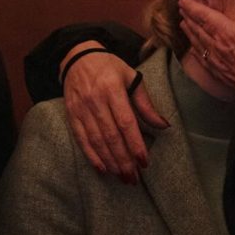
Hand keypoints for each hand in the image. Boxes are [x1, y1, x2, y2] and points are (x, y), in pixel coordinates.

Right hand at [59, 41, 169, 183]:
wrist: (78, 56)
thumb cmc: (110, 67)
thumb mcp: (132, 77)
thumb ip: (146, 103)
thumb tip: (164, 125)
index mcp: (112, 89)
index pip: (125, 122)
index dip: (134, 144)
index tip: (144, 162)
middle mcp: (95, 100)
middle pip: (111, 136)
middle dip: (123, 159)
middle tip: (134, 178)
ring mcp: (81, 108)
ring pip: (96, 141)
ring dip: (110, 162)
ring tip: (122, 177)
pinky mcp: (71, 115)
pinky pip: (81, 139)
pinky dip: (91, 156)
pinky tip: (102, 169)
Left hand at [178, 0, 234, 96]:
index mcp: (226, 32)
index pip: (204, 16)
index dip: (192, 7)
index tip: (183, 0)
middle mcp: (217, 46)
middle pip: (198, 28)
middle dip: (188, 17)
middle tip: (181, 9)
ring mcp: (217, 61)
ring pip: (197, 43)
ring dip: (190, 32)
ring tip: (183, 25)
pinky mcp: (220, 73)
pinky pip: (202, 59)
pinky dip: (195, 50)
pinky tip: (194, 50)